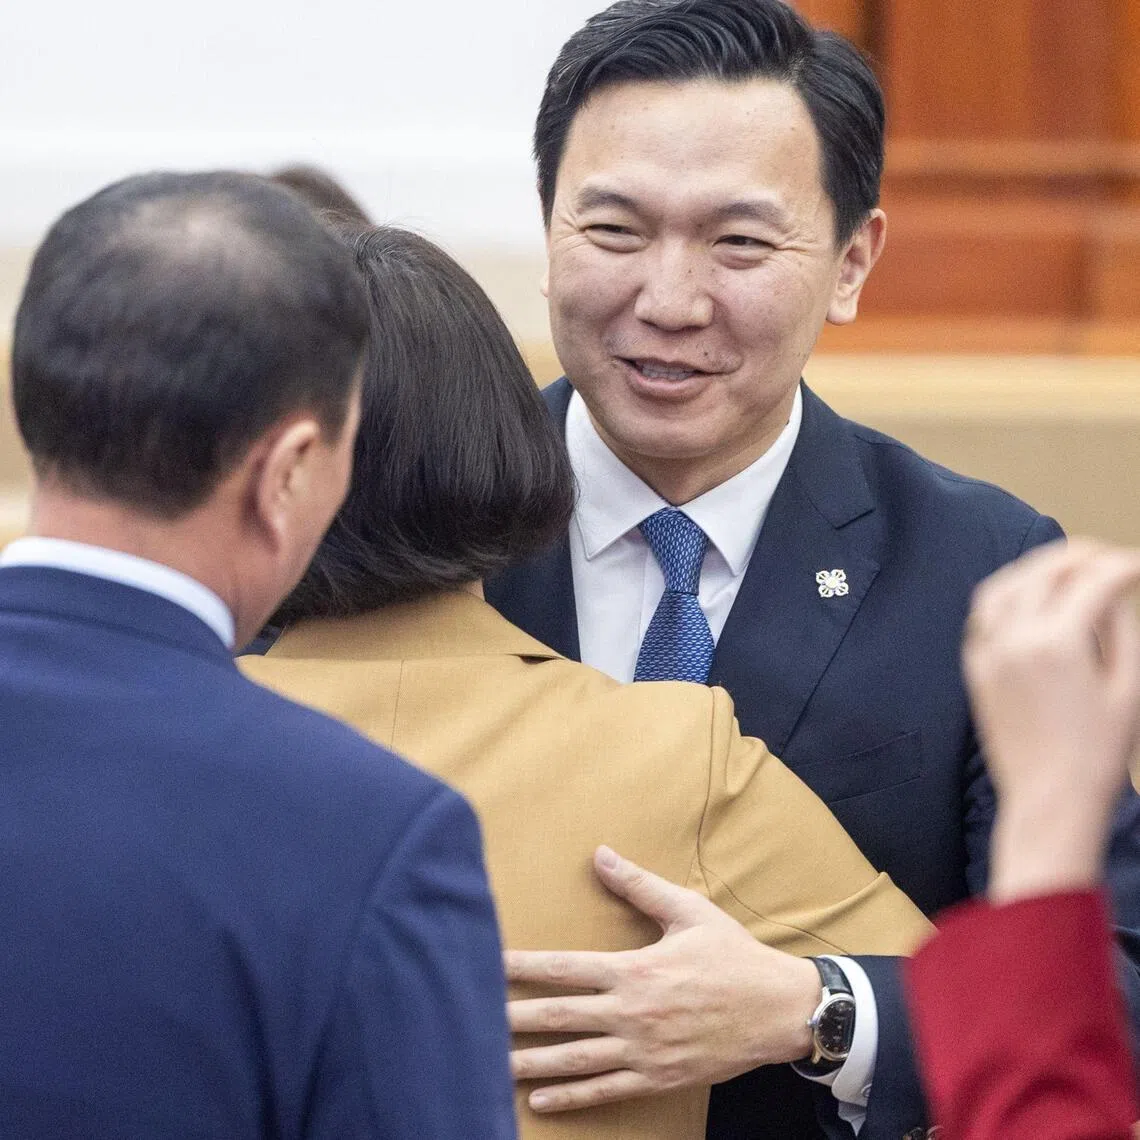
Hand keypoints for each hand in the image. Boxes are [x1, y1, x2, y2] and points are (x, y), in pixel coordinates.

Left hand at [505, 846, 818, 1112]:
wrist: (778, 1010)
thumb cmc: (732, 956)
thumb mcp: (688, 911)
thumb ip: (640, 886)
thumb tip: (602, 854)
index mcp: (634, 969)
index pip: (563, 968)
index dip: (521, 967)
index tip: (487, 964)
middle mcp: (631, 1013)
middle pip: (558, 1016)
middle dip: (512, 1018)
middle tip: (470, 1019)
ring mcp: (643, 1051)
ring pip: (574, 1060)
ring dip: (530, 1063)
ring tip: (490, 1064)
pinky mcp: (657, 1078)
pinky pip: (606, 1091)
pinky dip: (571, 1097)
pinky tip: (540, 1100)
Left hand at [964, 539, 1139, 901]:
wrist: (1049, 799)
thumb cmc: (1098, 753)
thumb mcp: (1129, 688)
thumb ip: (1121, 630)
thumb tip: (1113, 590)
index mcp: (1057, 643)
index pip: (1091, 582)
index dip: (1121, 567)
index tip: (1138, 566)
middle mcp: (1014, 640)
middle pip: (1043, 572)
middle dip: (1079, 556)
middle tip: (1107, 557)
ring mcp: (988, 653)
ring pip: (1003, 587)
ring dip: (1035, 569)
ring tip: (1067, 568)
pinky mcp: (975, 669)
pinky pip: (982, 616)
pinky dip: (1005, 595)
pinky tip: (1028, 597)